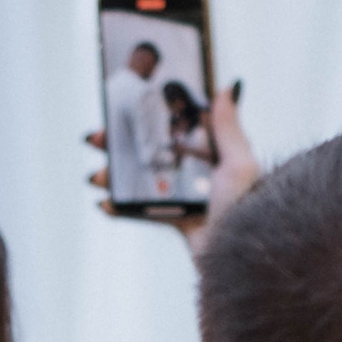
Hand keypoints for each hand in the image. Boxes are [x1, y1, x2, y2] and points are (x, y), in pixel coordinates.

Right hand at [88, 80, 261, 257]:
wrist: (238, 255)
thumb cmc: (245, 207)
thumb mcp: (238, 162)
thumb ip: (228, 127)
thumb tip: (229, 87)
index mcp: (215, 154)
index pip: (178, 128)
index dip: (151, 118)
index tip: (126, 107)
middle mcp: (200, 173)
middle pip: (153, 152)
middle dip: (121, 146)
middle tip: (97, 138)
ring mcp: (186, 197)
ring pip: (143, 181)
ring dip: (115, 177)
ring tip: (96, 176)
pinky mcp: (177, 222)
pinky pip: (144, 212)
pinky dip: (122, 208)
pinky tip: (104, 203)